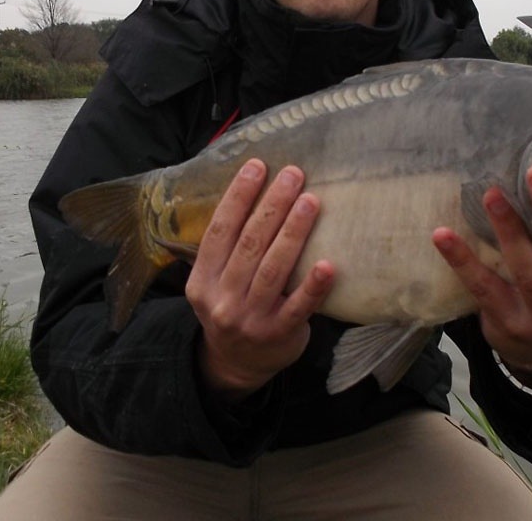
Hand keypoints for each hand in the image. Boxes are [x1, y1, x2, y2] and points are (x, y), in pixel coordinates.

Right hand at [185, 159, 334, 401]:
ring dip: (294, 232)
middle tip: (294, 174)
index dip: (238, 196)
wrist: (235, 365)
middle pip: (250, 244)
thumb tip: (254, 189)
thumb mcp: (212, 282)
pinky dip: (313, 285)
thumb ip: (227, 248)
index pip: (220, 230)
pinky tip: (329, 265)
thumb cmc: (231, 307)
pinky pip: (299, 306)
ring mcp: (250, 318)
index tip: (258, 166)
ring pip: (274, 268)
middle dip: (273, 205)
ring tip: (311, 202)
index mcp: (202, 279)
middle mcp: (222, 298)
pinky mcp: (279, 334)